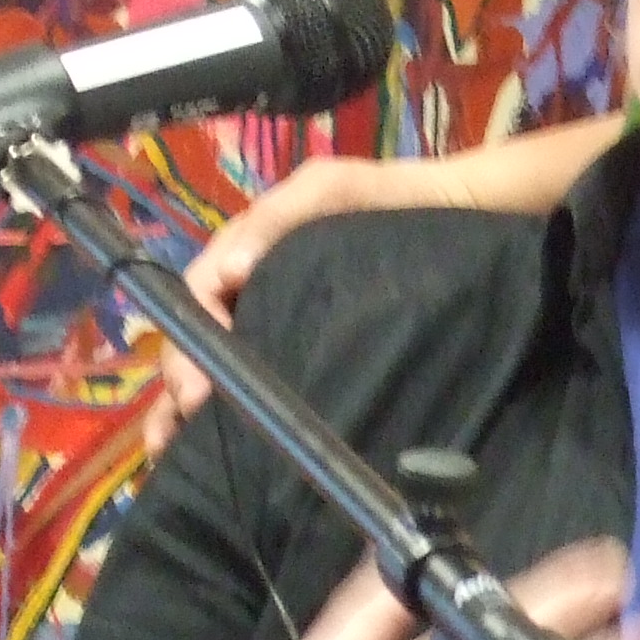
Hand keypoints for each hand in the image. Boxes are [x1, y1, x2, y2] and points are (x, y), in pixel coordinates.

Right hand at [144, 156, 455, 455]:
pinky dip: (239, 410)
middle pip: (201, 338)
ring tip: (181, 449)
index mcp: (248, 251)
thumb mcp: (332, 189)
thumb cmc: (391, 198)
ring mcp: (283, 319)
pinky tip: (229, 446)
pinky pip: (268, 377)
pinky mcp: (313, 347)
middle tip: (193, 422)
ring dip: (196, 405)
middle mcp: (254, 289)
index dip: (189, 338)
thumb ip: (281, 216)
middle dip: (185, 380)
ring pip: (224, 363)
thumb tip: (232, 270)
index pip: (197, 295)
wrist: (458, 214)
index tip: (196, 386)